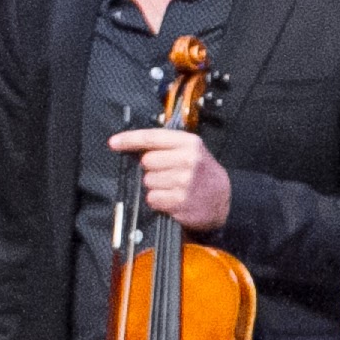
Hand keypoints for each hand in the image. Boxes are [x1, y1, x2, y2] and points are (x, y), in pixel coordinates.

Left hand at [109, 125, 232, 230]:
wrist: (226, 199)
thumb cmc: (204, 174)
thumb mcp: (192, 151)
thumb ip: (167, 146)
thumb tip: (135, 148)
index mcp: (189, 143)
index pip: (152, 137)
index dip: (129, 139)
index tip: (114, 142)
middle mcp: (187, 160)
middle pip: (146, 162)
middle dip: (152, 169)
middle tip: (168, 173)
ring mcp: (184, 181)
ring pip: (148, 182)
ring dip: (155, 187)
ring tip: (173, 187)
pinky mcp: (180, 201)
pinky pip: (153, 199)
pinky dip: (159, 201)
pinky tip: (173, 199)